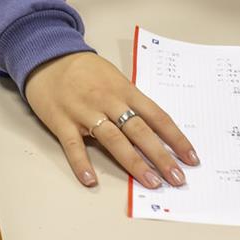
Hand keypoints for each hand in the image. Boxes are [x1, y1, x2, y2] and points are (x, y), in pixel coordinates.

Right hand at [25, 51, 198, 189]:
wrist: (47, 57)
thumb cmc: (84, 70)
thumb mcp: (114, 78)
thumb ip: (131, 101)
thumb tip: (155, 129)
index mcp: (124, 90)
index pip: (157, 116)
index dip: (176, 138)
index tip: (191, 158)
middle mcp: (108, 101)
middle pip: (139, 130)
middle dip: (161, 156)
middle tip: (177, 178)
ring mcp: (84, 112)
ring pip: (113, 140)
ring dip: (134, 163)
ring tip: (151, 182)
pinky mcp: (61, 121)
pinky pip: (73, 145)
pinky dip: (81, 164)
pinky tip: (90, 181)